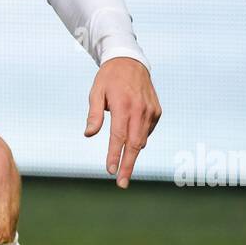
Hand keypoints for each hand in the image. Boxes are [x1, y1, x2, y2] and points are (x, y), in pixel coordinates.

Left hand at [84, 58, 161, 188]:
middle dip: (128, 165)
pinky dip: (139, 137)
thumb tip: (89, 134)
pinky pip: (147, 131)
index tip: (111, 171)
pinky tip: (130, 135)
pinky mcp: (157, 111)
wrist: (130, 61)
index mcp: (123, 106)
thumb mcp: (96, 92)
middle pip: (135, 145)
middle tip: (122, 183)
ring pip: (142, 139)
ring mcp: (151, 111)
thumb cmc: (109, 78)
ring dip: (133, 153)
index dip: (115, 155)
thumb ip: (94, 114)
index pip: (119, 137)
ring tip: (122, 163)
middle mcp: (140, 110)